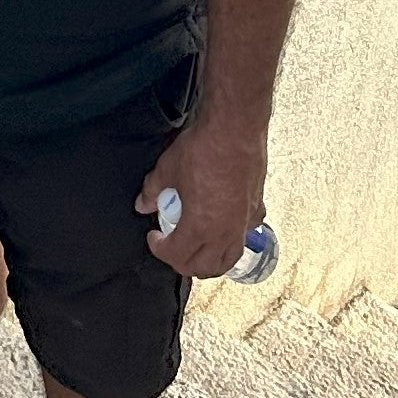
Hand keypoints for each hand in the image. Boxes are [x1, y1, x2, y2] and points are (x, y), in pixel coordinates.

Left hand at [138, 118, 261, 277]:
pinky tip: (225, 228)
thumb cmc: (202, 149)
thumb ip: (152, 190)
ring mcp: (242, 223)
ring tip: (196, 251)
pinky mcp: (255, 209)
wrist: (234, 130)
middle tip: (171, 248)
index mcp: (199, 227)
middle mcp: (224, 233)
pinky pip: (245, 235)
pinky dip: (233, 239)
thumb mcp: (167, 169)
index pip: (177, 257)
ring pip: (228, 259)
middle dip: (183, 263)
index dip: (159, 250)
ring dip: (210, 262)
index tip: (153, 237)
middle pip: (204, 267)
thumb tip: (142, 204)